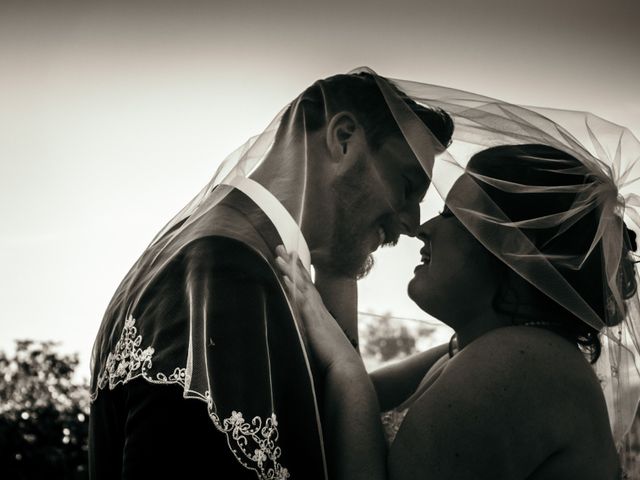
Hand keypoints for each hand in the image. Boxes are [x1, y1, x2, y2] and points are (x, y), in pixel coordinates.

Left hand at [275, 246, 360, 373]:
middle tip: (281, 247)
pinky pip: (300, 299)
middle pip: (304, 280)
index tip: (292, 258)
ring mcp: (316, 312)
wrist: (345, 368)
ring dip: (289, 269)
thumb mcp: (321, 343)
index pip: (308, 288)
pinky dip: (292, 286)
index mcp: (320, 313)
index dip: (300, 272)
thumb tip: (308, 333)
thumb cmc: (334, 360)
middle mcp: (318, 308)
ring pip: (301, 285)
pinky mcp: (313, 320)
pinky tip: (284, 277)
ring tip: (278, 255)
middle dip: (293, 263)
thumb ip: (314, 334)